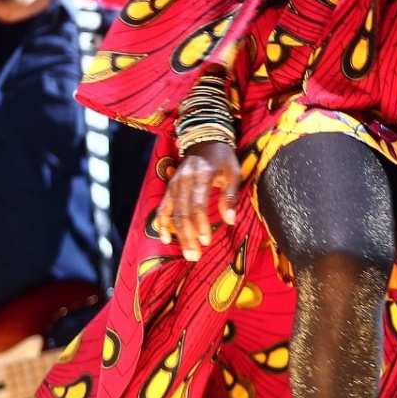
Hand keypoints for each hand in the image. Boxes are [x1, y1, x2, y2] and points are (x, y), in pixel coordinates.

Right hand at [156, 141, 241, 260]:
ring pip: (173, 214)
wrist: (205, 141)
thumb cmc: (223, 159)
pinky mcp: (170, 188)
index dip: (200, 225)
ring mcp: (174, 185)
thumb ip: (230, 196)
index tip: (207, 241)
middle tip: (195, 256)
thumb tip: (230, 220)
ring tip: (187, 253)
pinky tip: (166, 238)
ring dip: (179, 235)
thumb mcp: (233, 173)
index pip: (197, 205)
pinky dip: (162, 223)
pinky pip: (163, 208)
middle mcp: (184, 181)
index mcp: (201, 176)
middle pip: (183, 213)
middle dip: (188, 236)